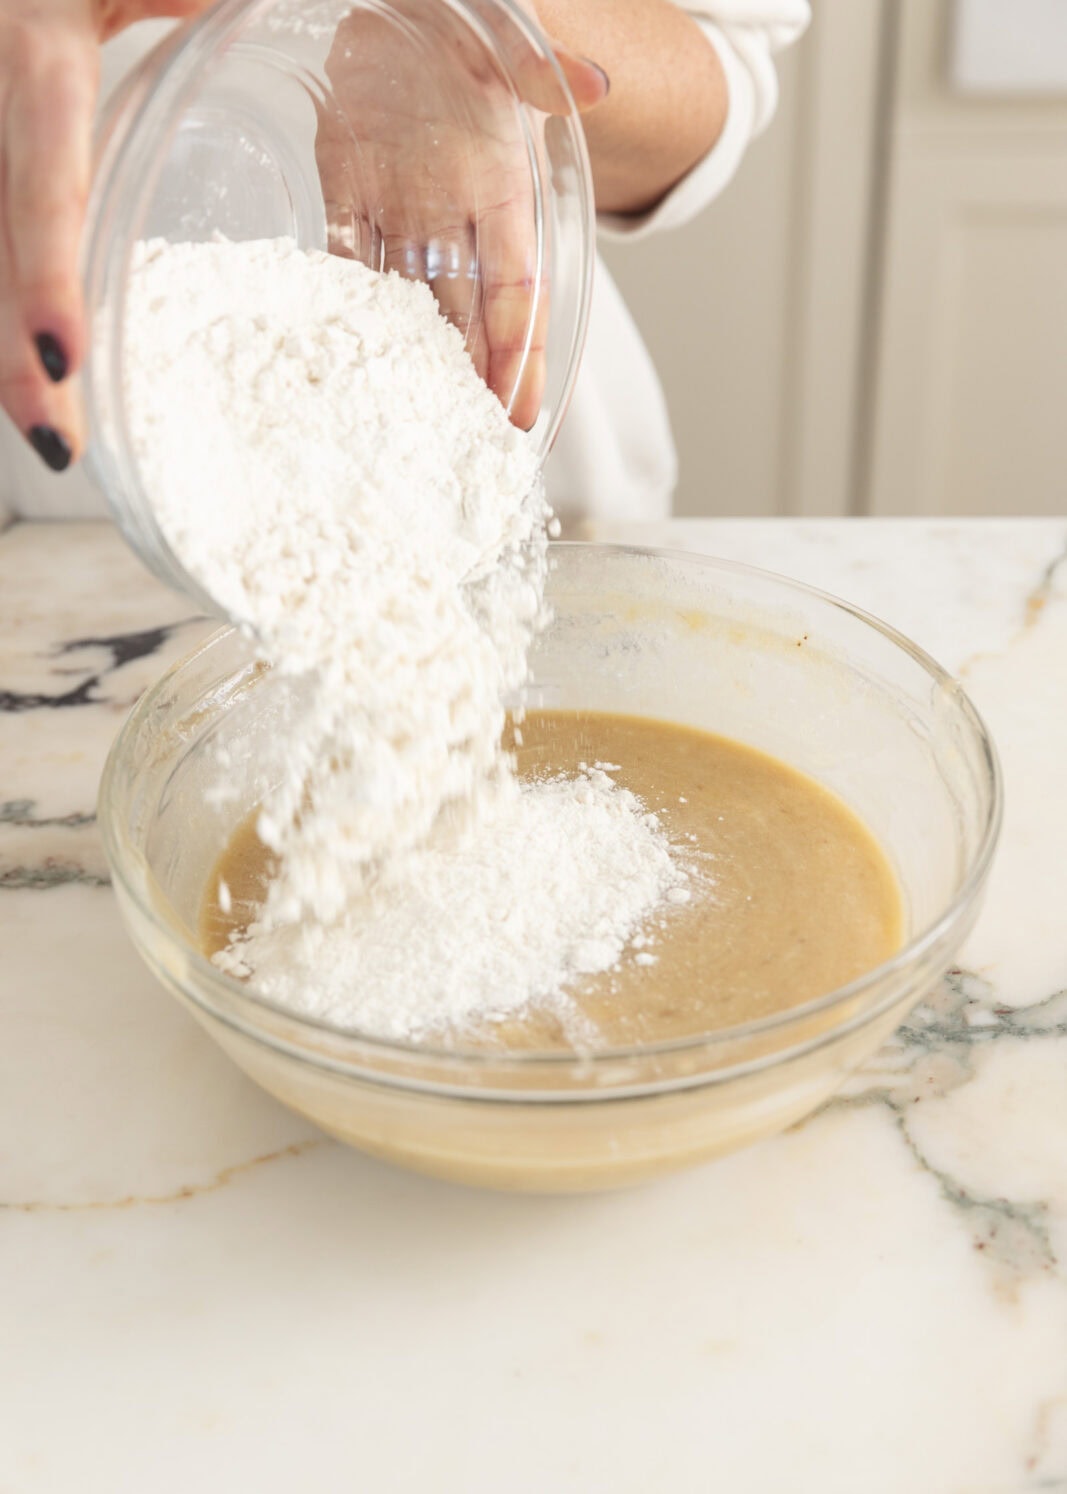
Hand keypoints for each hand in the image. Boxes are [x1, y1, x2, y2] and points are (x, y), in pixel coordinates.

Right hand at [0, 0, 210, 469]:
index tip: (65, 360)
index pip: (41, 174)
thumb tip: (273, 17)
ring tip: (56, 431)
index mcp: (36, 49)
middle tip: (60, 442)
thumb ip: (182, 0)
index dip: (45, 272)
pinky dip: (13, 307)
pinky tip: (38, 371)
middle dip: (17, 355)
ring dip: (7, 350)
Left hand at [315, 0, 606, 430]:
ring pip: (408, 302)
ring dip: (409, 360)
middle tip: (467, 445)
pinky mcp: (347, 187)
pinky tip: (337, 349)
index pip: (520, 289)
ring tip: (407, 418)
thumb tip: (598, 86)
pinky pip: (345, 255)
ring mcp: (400, 204)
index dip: (521, 352)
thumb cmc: (467, 17)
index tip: (520, 412)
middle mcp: (454, 211)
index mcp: (503, 187)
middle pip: (468, 316)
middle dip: (471, 382)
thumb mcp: (509, 38)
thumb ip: (542, 70)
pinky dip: (343, 302)